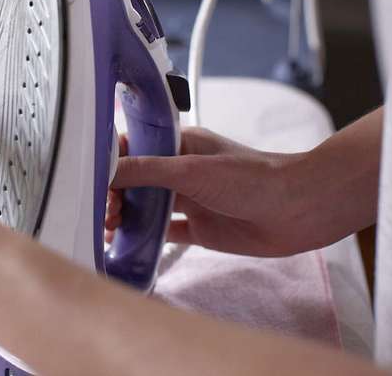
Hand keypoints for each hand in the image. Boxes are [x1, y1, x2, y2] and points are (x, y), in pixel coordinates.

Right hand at [106, 127, 324, 256]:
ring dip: (126, 216)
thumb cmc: (252, 178)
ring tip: (109, 230)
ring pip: (147, 207)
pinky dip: (144, 238)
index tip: (92, 177)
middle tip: (103, 211)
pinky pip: (164, 232)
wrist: (299, 210)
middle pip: (136, 181)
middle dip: (115, 194)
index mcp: (180, 145)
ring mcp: (190, 200)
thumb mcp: (192, 169)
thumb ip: (148, 170)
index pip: (135, 147)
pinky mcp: (199, 228)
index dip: (112, 161)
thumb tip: (106, 170)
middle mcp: (182, 171)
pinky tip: (127, 245)